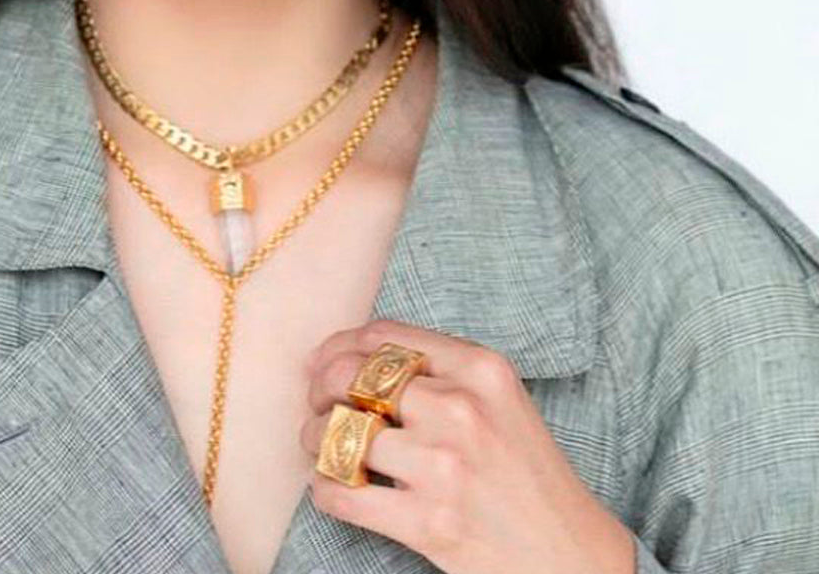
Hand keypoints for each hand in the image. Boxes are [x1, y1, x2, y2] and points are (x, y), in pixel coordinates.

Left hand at [300, 318, 634, 573]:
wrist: (572, 557)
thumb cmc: (525, 472)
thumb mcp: (498, 398)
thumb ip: (438, 369)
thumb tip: (345, 355)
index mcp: (480, 368)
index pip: (383, 336)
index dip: (339, 345)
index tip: (322, 361)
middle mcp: (461, 408)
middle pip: (349, 375)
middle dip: (319, 388)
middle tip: (317, 405)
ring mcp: (443, 466)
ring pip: (337, 433)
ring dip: (315, 440)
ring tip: (322, 447)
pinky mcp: (428, 522)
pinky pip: (340, 493)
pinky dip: (324, 489)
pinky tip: (335, 487)